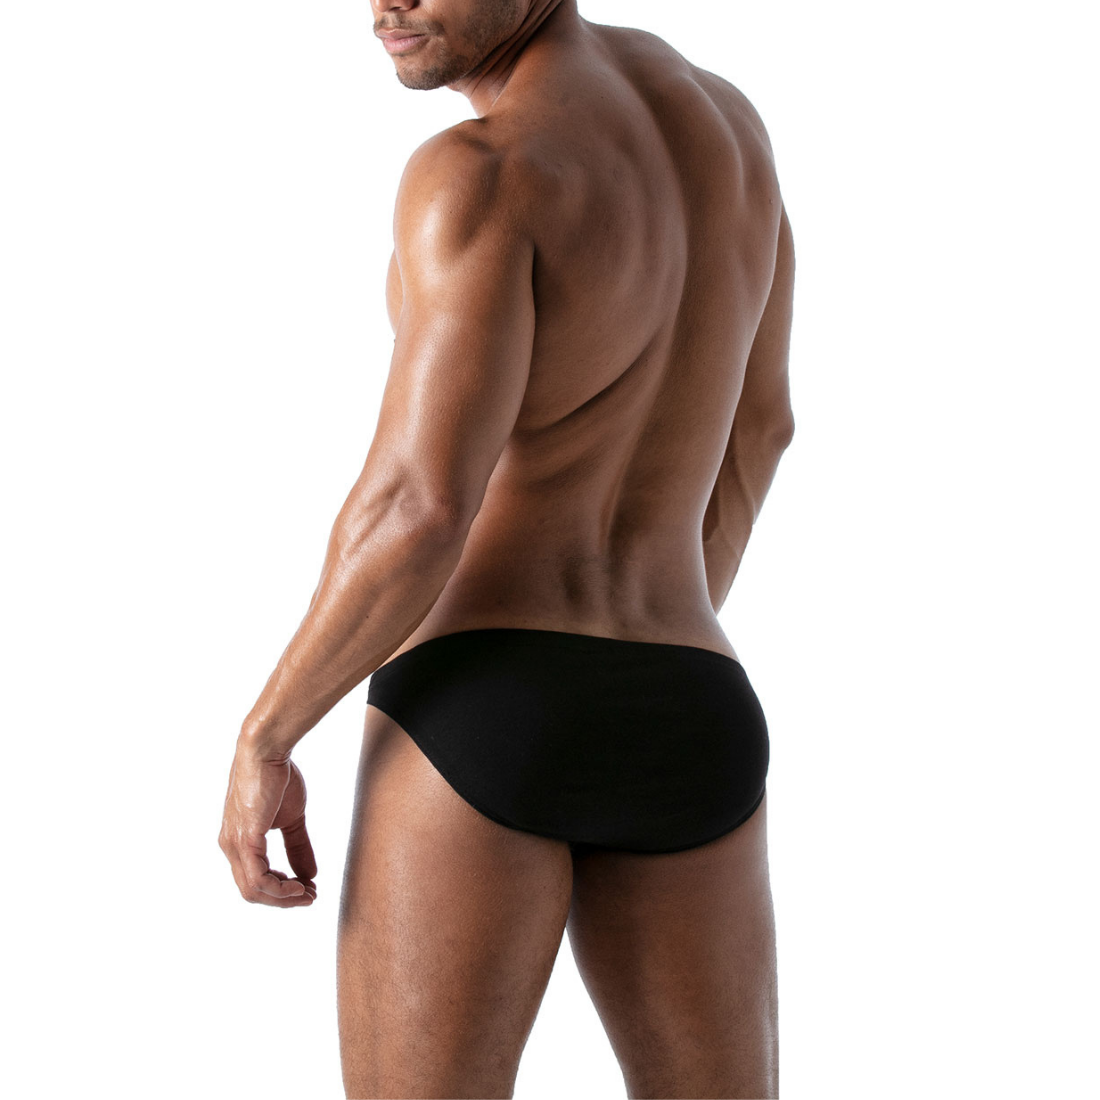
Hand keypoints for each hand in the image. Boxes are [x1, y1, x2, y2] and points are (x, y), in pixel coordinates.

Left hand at [219, 738, 317, 906]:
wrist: (267, 750)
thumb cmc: (277, 776)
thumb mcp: (291, 818)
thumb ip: (298, 847)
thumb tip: (310, 875)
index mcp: (238, 842)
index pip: (253, 881)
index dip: (280, 892)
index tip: (306, 889)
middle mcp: (229, 846)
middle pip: (251, 892)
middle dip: (283, 900)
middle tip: (310, 897)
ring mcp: (234, 844)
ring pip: (253, 890)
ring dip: (283, 898)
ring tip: (307, 893)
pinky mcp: (244, 839)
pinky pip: (257, 878)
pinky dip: (279, 888)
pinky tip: (298, 885)